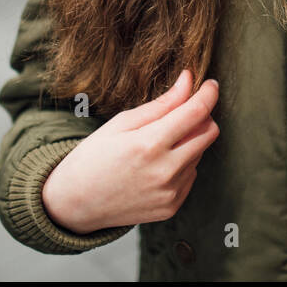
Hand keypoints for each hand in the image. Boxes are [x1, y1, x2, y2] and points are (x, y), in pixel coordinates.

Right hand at [41, 70, 219, 233]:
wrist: (74, 204)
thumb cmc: (93, 157)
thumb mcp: (122, 123)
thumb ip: (162, 103)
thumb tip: (189, 80)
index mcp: (149, 144)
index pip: (196, 112)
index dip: (209, 93)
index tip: (211, 84)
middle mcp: (165, 171)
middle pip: (209, 132)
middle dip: (202, 116)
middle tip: (184, 111)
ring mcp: (170, 192)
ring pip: (201, 153)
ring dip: (189, 141)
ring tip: (158, 143)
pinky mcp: (172, 206)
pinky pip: (192, 175)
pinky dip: (182, 164)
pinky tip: (157, 165)